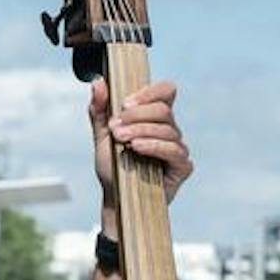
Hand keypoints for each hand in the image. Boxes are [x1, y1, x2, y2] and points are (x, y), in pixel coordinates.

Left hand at [90, 78, 192, 206]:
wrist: (115, 197)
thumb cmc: (113, 166)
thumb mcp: (102, 135)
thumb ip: (99, 109)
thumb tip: (98, 82)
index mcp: (154, 118)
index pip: (165, 91)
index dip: (149, 92)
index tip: (124, 103)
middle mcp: (169, 130)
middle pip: (163, 109)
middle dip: (136, 115)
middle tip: (115, 128)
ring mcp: (178, 148)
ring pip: (166, 129)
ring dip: (140, 131)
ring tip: (121, 139)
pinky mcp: (182, 167)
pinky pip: (174, 150)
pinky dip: (154, 146)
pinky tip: (137, 148)